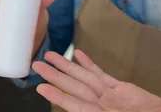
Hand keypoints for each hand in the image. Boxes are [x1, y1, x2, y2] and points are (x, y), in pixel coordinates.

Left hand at [32, 49, 160, 111]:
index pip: (75, 106)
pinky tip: (79, 55)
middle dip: (56, 76)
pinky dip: (90, 65)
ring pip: (86, 79)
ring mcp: (111, 97)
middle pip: (75, 88)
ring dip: (68, 67)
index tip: (40, 87)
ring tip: (51, 56)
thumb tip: (85, 111)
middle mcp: (102, 106)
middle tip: (37, 64)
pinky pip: (103, 76)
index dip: (58, 96)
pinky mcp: (123, 89)